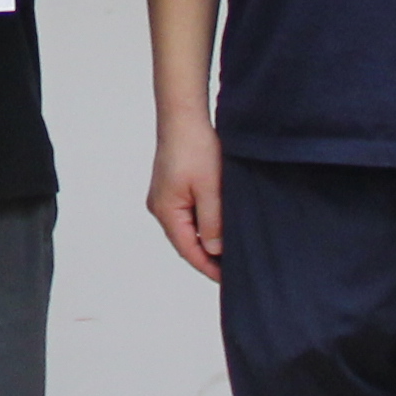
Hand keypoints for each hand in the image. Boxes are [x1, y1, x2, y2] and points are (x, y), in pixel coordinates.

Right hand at [148, 114, 226, 279]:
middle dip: (209, 256)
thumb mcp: (210, 189)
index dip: (209, 267)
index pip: (189, 251)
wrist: (183, 116)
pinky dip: (203, 223)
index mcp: (166, 211)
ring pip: (188, 228)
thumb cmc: (194, 147)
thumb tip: (216, 250)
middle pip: (186, 242)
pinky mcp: (171, 187)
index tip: (230, 279)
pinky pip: (188, 214)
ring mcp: (164, 197)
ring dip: (207, 238)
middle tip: (234, 268)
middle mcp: (160, 207)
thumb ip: (213, 222)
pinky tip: (220, 224)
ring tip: (230, 249)